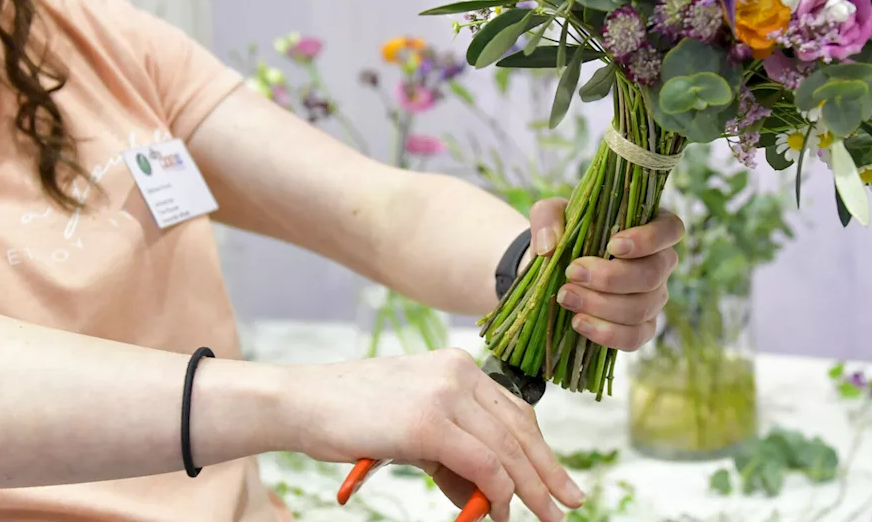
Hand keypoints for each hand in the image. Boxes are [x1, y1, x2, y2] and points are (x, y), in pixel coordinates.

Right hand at [290, 349, 583, 521]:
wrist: (303, 402)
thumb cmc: (351, 416)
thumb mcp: (413, 428)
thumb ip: (452, 453)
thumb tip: (486, 493)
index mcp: (457, 365)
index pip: (516, 411)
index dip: (540, 450)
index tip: (558, 480)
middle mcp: (458, 372)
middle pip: (520, 428)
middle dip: (547, 472)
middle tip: (568, 503)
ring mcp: (444, 394)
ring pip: (507, 448)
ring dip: (528, 489)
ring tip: (542, 516)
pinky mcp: (428, 422)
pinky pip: (483, 462)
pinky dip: (497, 491)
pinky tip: (499, 511)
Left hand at [529, 199, 683, 351]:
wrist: (557, 269)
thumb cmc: (565, 233)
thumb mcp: (550, 214)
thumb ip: (547, 218)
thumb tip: (549, 246)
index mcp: (650, 227)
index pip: (670, 229)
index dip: (649, 239)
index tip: (613, 245)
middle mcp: (660, 263)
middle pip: (652, 274)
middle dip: (610, 277)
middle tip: (572, 273)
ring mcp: (654, 298)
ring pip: (640, 308)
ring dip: (601, 306)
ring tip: (566, 297)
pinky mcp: (641, 327)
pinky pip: (634, 337)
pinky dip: (606, 333)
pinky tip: (579, 323)